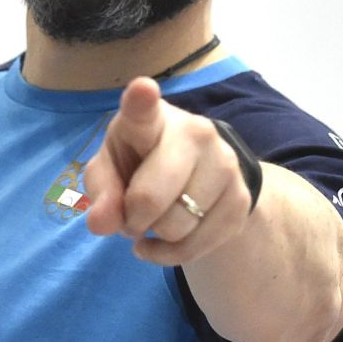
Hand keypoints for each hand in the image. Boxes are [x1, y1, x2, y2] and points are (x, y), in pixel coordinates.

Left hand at [84, 77, 252, 264]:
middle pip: (150, 197)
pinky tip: (165, 239)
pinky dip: (172, 253)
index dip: (141, 100)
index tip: (142, 88)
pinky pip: (197, 246)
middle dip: (132, 218)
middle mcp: (194, 132)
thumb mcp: (108, 171)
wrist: (194, 175)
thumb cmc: (136, 163)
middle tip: (130, 213)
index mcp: (150, 118)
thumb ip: (100, 193)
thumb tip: (101, 223)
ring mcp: (225, 164)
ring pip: (176, 226)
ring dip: (155, 234)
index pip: (143, 110)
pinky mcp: (242, 199)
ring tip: (154, 218)